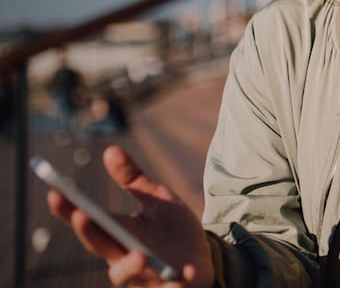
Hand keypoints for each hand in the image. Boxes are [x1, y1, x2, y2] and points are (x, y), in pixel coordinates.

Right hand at [45, 145, 214, 286]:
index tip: (54, 192)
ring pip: (125, 275)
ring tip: (141, 255)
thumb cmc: (173, 231)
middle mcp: (122, 256)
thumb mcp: (158, 199)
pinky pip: (167, 286)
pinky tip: (185, 274)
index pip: (88, 222)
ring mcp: (142, 276)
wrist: (201, 262)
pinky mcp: (166, 287)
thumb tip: (110, 149)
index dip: (68, 210)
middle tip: (81, 214)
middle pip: (99, 246)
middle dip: (88, 232)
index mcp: (117, 233)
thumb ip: (133, 180)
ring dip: (130, 266)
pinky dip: (175, 281)